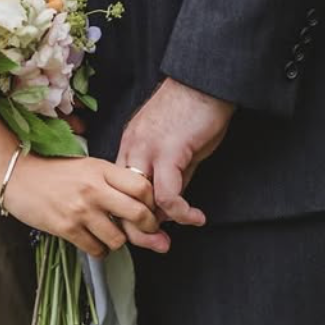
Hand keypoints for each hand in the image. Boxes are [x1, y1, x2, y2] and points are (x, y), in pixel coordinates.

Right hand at [0, 155, 160, 259]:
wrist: (18, 174)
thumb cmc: (54, 170)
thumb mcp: (86, 166)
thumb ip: (111, 181)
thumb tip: (141, 202)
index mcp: (101, 168)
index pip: (142, 187)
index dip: (152, 202)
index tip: (151, 210)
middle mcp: (94, 189)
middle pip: (138, 214)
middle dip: (147, 228)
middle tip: (146, 232)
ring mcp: (81, 210)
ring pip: (119, 239)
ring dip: (118, 241)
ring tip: (110, 234)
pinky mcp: (67, 228)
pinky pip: (97, 249)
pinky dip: (99, 250)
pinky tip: (93, 241)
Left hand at [118, 79, 233, 238]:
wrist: (206, 81)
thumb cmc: (195, 109)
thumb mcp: (178, 147)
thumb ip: (171, 175)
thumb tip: (168, 208)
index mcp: (131, 143)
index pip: (118, 188)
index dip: (130, 213)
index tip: (146, 231)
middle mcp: (133, 146)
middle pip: (122, 198)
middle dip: (136, 228)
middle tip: (155, 243)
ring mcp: (147, 148)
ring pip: (140, 200)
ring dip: (154, 226)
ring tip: (170, 237)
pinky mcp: (168, 151)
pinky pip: (168, 195)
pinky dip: (182, 213)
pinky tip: (195, 217)